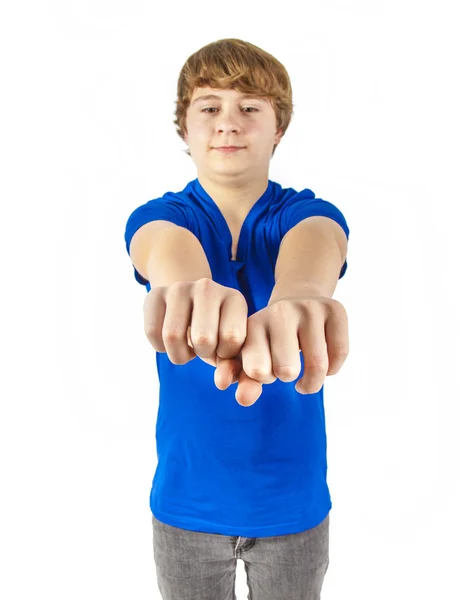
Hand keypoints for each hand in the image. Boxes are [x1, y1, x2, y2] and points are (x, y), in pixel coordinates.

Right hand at [143, 278, 262, 399]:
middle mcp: (208, 287)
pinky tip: (169, 340)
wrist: (189, 306)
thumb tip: (230, 387)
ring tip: (187, 346)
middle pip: (202, 338)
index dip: (225, 354)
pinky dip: (159, 347)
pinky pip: (152, 332)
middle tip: (202, 348)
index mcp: (234, 299)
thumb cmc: (217, 335)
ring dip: (178, 354)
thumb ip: (243, 373)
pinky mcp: (154, 293)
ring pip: (172, 336)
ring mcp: (180, 288)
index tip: (222, 348)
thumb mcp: (233, 350)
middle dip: (201, 354)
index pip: (231, 337)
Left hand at [215, 295, 348, 406]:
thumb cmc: (271, 341)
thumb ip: (246, 381)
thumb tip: (244, 400)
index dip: (265, 378)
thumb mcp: (253, 357)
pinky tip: (323, 367)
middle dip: (287, 378)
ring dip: (312, 382)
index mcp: (255, 324)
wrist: (297, 303)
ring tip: (305, 381)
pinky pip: (340, 353)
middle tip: (285, 371)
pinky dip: (333, 370)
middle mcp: (280, 311)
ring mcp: (309, 308)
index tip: (265, 370)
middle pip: (287, 370)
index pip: (257, 370)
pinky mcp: (334, 308)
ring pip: (318, 364)